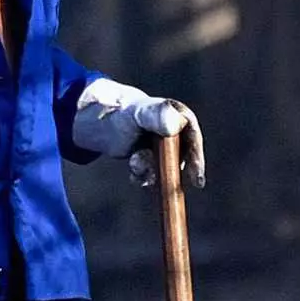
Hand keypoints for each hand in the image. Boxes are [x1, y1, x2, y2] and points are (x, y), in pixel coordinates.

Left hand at [69, 79, 201, 189]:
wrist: (103, 121)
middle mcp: (175, 131)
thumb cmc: (123, 114)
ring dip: (151, 171)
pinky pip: (154, 173)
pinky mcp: (151, 155)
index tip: (196, 182)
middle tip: (166, 185)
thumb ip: (155, 117)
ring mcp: (164, 144)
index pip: (193, 141)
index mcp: (180, 116)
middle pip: (182, 158)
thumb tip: (173, 125)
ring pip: (165, 168)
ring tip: (134, 162)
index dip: (196, 161)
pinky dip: (144, 176)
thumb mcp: (139, 114)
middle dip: (171, 172)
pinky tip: (133, 175)